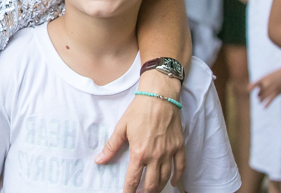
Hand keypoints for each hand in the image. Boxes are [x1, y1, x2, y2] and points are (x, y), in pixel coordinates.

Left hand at [96, 70, 185, 192]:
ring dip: (159, 187)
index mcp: (139, 152)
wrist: (159, 96)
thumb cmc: (138, 110)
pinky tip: (174, 183)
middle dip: (145, 192)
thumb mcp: (121, 128)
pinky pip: (181, 167)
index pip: (134, 179)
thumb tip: (99, 160)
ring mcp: (169, 152)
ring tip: (152, 191)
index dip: (129, 191)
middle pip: (152, 184)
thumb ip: (111, 147)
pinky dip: (178, 178)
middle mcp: (155, 156)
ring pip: (166, 178)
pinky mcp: (179, 147)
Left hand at [249, 64, 280, 107]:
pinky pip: (270, 100)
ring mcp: (271, 89)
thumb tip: (259, 90)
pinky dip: (267, 104)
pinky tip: (264, 107)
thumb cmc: (277, 74)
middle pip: (259, 92)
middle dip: (258, 95)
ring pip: (263, 96)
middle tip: (258, 96)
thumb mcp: (268, 76)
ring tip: (259, 101)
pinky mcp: (277, 93)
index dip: (251, 87)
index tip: (248, 90)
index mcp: (263, 79)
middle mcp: (266, 84)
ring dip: (261, 100)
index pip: (255, 84)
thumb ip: (262, 82)